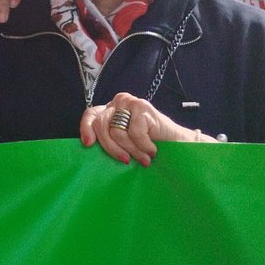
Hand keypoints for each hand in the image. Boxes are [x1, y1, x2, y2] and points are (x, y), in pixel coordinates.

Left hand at [79, 92, 206, 165]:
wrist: (178, 143)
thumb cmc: (150, 145)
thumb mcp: (124, 142)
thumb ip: (109, 138)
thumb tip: (89, 147)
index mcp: (110, 109)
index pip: (91, 115)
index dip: (86, 128)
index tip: (88, 144)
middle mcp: (118, 102)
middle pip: (102, 125)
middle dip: (112, 148)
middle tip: (126, 161)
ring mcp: (130, 103)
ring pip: (117, 132)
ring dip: (131, 150)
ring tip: (144, 158)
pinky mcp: (142, 107)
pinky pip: (134, 133)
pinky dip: (143, 146)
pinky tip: (152, 150)